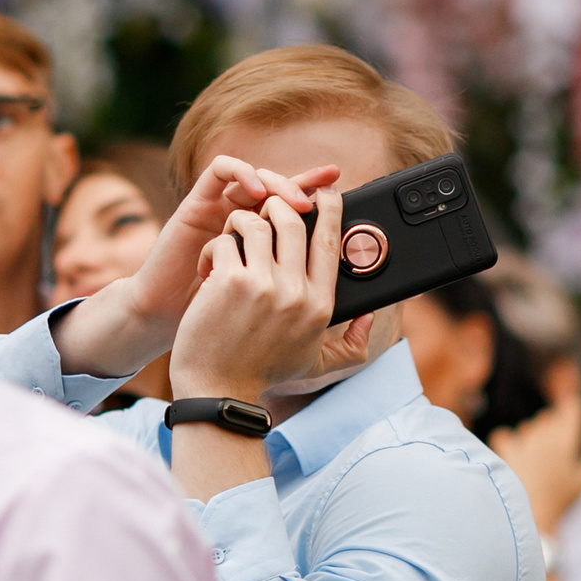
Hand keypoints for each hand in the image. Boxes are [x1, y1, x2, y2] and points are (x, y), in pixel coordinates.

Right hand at [124, 155, 338, 331]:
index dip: (324, 200)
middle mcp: (247, 226)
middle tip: (318, 202)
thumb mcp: (285, 330)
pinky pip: (220, 170)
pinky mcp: (197, 206)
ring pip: (257, 175)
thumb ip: (326, 323)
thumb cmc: (229, 340)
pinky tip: (256, 190)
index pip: (301, 215)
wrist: (181, 347)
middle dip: (303, 190)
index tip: (344, 193)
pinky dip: (242, 172)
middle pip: (282, 190)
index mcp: (270, 250)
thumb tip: (372, 313)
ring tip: (293, 201)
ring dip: (278, 181)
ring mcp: (221, 213)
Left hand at [169, 187, 367, 400]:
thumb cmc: (261, 374)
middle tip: (266, 206)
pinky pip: (226, 241)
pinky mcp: (230, 282)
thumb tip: (370, 317)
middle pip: (294, 219)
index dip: (329, 207)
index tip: (323, 191)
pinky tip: (209, 264)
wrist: (217, 389)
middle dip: (278, 203)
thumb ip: (352, 346)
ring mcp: (263, 285)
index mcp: (320, 306)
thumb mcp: (315, 364)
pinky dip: (216, 246)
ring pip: (257, 222)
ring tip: (233, 234)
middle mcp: (296, 293)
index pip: (330, 240)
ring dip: (242, 221)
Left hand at [489, 387, 580, 539]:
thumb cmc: (562, 501)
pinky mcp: (506, 452)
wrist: (532, 517)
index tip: (570, 413)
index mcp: (567, 440)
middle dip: (552, 427)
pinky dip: (507, 441)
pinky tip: (511, 453)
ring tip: (537, 457)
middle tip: (555, 451)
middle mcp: (546, 436)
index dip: (570, 410)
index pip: (571, 410)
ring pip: (528, 426)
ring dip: (532, 435)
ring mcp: (524, 443)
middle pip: (548, 418)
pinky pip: (503, 435)